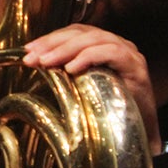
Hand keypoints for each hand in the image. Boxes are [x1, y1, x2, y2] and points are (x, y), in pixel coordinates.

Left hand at [23, 24, 159, 151]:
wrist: (139, 135)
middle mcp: (116, 44)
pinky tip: (71, 68)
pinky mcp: (137, 67)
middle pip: (81, 33)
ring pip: (94, 40)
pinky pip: (112, 53)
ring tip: (46, 62)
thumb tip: (34, 63)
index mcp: (102, 45)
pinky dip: (89, 57)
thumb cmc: (108, 112)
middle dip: (53, 44)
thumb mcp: (81, 88)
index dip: (50, 38)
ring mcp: (129, 53)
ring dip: (66, 49)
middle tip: (32, 58)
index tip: (28, 50)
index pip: (74, 32)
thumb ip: (64, 73)